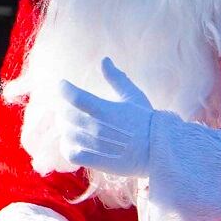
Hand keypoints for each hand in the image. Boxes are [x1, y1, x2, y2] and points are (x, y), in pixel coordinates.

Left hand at [59, 58, 161, 177]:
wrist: (159, 150)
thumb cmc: (146, 120)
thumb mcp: (132, 95)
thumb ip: (116, 78)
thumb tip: (104, 59)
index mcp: (105, 109)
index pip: (74, 96)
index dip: (64, 88)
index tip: (62, 84)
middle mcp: (97, 127)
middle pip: (66, 114)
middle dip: (63, 108)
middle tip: (65, 106)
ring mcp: (94, 145)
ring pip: (66, 133)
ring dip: (64, 126)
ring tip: (68, 123)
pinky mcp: (94, 161)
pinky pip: (70, 153)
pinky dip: (66, 146)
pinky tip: (70, 142)